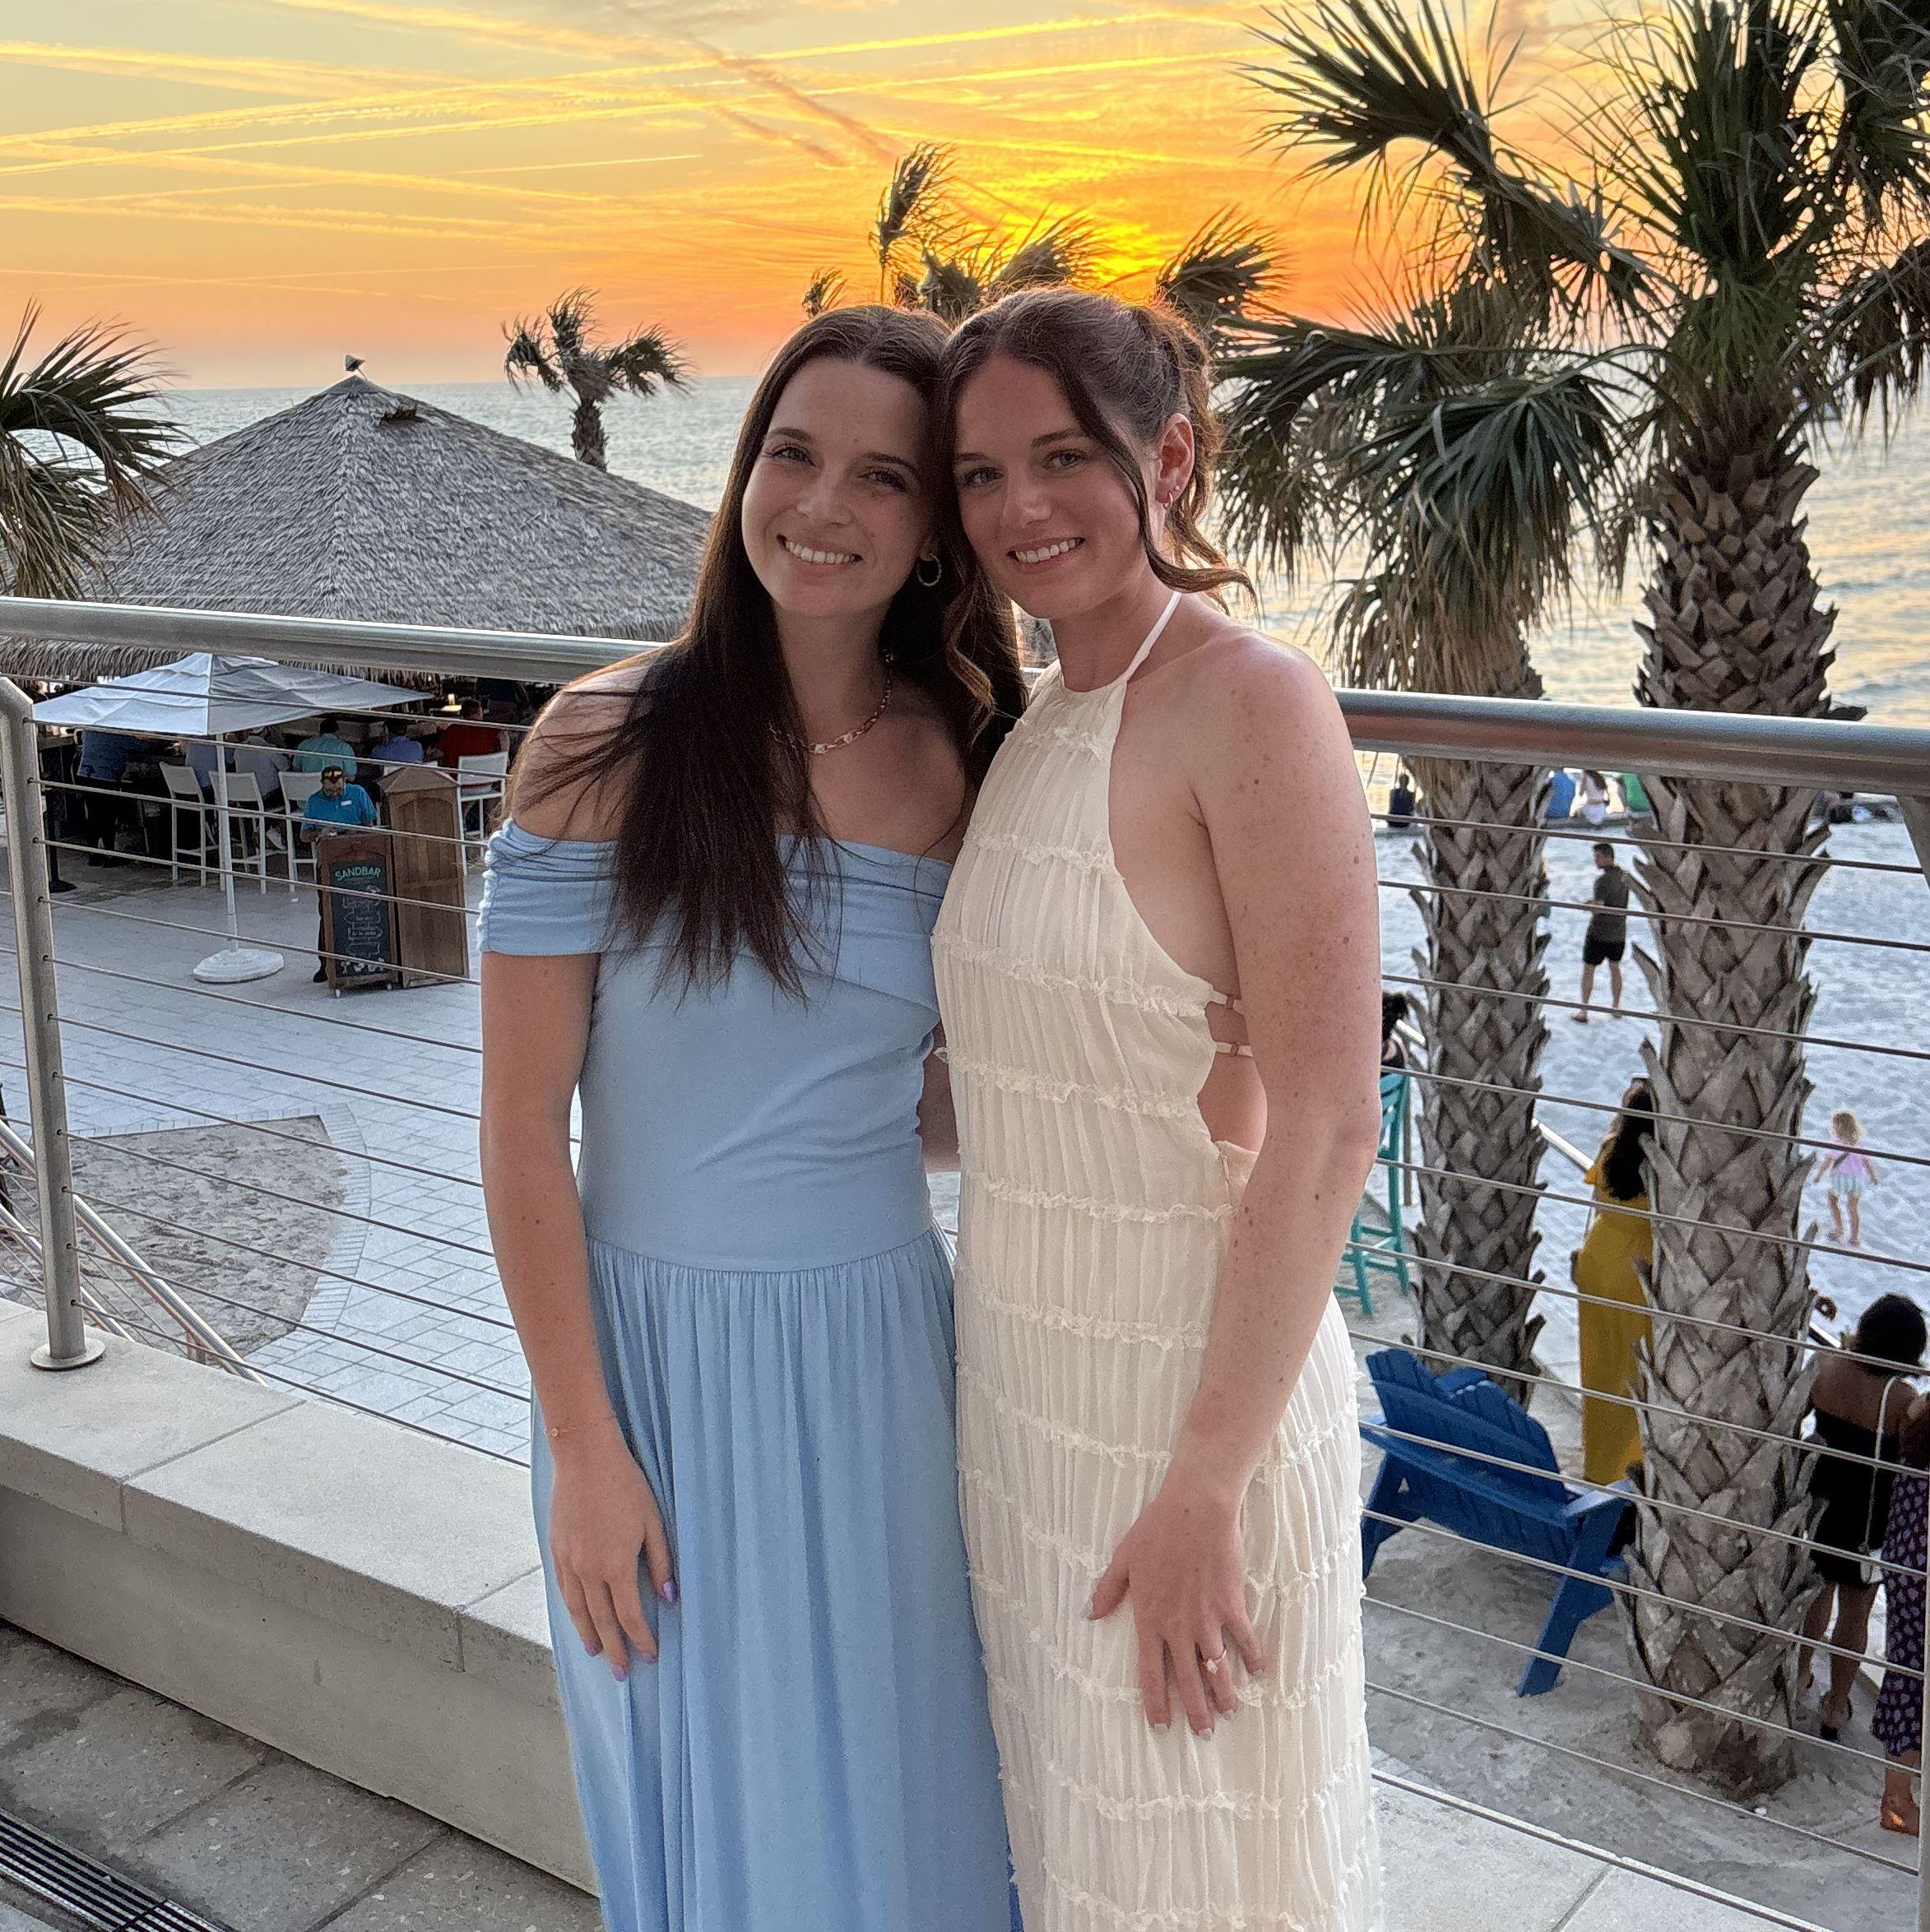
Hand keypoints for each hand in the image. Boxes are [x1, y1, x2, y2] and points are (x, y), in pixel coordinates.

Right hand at [545, 1417, 674, 1679]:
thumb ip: (661, 1563)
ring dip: (590, 1635)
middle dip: (615, 1650)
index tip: (650, 1655)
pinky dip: (572, 1611)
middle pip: (602, 1622)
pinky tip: (578, 1618)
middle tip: (623, 1673)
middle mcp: (589, 1570)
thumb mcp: (653, 1522)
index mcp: (616, 1565)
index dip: (640, 1639)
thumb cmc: (625, 1485)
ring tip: (598, 1654)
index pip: (629, 1616)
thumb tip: (668, 1598)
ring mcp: (569, 1562)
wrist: (585, 1458)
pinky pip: (564, 1590)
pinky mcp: (556, 1550)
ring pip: (578, 1611)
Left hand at [1088, 1462, 1267, 1735]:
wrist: (1196, 1511)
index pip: (1150, 1672)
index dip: (1155, 1702)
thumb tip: (1090, 1615)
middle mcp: (1179, 1628)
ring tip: (1228, 1713)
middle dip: (1195, 1712)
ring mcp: (1207, 1619)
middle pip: (1187, 1680)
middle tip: (1202, 1734)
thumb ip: (1108, 1590)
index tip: (1160, 1726)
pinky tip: (1259, 1672)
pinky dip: (1254, 1658)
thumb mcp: (1123, 1559)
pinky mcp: (1231, 1606)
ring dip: (1223, 1695)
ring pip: (1216, 1669)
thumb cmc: (1156, 1530)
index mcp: (1150, 1619)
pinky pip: (1245, 1640)